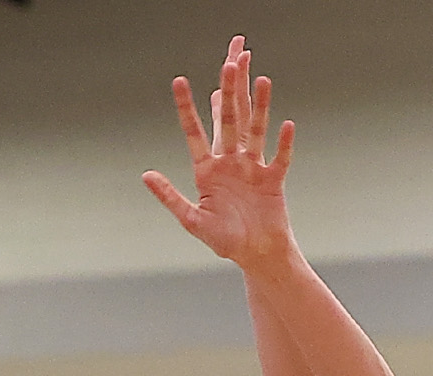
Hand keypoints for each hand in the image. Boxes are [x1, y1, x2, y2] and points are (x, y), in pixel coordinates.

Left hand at [144, 37, 295, 274]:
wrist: (257, 255)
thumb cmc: (225, 241)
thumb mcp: (192, 220)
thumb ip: (170, 197)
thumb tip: (146, 175)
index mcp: (207, 171)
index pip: (194, 133)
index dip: (186, 108)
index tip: (179, 81)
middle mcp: (230, 163)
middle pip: (228, 122)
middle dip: (228, 93)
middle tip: (228, 63)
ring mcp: (253, 168)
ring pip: (255, 131)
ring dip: (259, 107)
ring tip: (262, 80)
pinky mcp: (273, 179)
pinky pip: (279, 157)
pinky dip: (283, 143)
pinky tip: (286, 125)